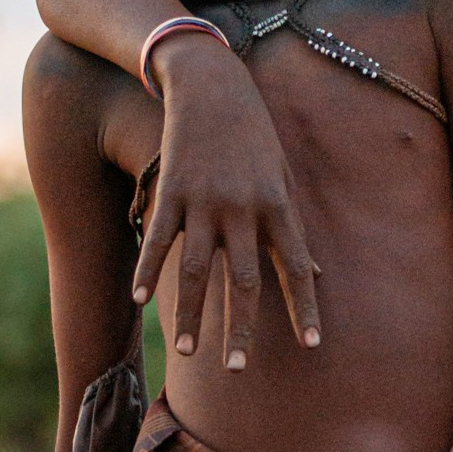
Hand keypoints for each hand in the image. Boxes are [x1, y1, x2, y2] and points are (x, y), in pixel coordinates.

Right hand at [135, 42, 321, 365]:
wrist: (210, 81)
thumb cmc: (253, 131)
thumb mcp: (282, 175)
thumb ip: (293, 225)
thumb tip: (315, 272)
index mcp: (276, 206)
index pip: (296, 268)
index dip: (306, 307)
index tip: (313, 346)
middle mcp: (242, 208)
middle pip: (243, 281)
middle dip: (240, 327)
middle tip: (237, 369)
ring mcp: (203, 200)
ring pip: (195, 270)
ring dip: (190, 314)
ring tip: (186, 353)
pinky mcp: (170, 190)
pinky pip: (158, 240)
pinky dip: (147, 271)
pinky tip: (137, 302)